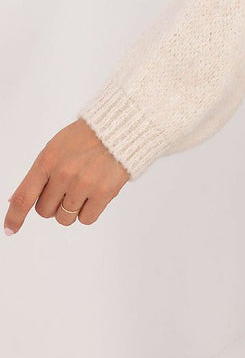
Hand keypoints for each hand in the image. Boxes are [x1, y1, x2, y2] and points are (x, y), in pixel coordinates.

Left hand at [4, 118, 130, 235]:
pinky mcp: (103, 193)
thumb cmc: (87, 137)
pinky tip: (93, 195)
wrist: (120, 127)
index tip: (10, 229)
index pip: (24, 197)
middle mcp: (63, 174)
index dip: (14, 217)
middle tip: (66, 188)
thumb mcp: (55, 148)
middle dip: (53, 204)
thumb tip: (15, 200)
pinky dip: (88, 212)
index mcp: (48, 160)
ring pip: (65, 218)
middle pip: (45, 211)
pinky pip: (86, 219)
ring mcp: (83, 184)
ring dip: (70, 209)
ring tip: (82, 189)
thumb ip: (38, 174)